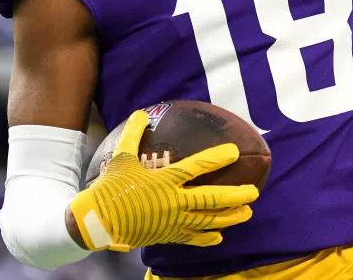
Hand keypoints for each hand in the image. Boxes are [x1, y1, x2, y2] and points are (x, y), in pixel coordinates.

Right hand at [68, 110, 258, 251]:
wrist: (98, 221)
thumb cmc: (111, 187)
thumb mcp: (122, 157)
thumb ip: (134, 134)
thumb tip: (141, 113)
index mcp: (165, 180)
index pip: (197, 167)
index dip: (217, 158)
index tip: (234, 151)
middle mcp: (174, 202)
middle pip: (212, 199)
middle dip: (236, 196)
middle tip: (254, 192)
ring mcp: (173, 222)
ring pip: (208, 221)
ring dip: (230, 218)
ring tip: (247, 213)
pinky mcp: (168, 236)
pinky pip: (193, 238)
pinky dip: (207, 238)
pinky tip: (219, 237)